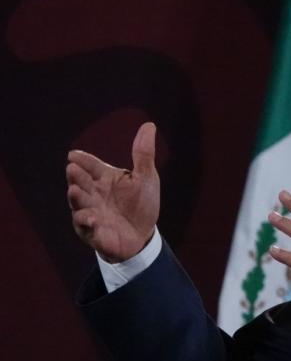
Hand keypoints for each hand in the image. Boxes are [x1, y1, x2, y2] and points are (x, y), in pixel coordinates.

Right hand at [66, 122, 160, 262]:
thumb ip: (143, 154)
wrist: (144, 235)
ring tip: (74, 189)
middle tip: (72, 169)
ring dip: (76, 196)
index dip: (82, 160)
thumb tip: (149, 125)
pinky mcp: (92, 231)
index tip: (74, 155)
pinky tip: (92, 217)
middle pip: (80, 181)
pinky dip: (86, 221)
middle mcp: (93, 193)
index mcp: (104, 178)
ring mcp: (90, 211)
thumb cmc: (142, 204)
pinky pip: (85, 225)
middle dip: (76, 176)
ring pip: (78, 202)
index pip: (90, 165)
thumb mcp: (146, 178)